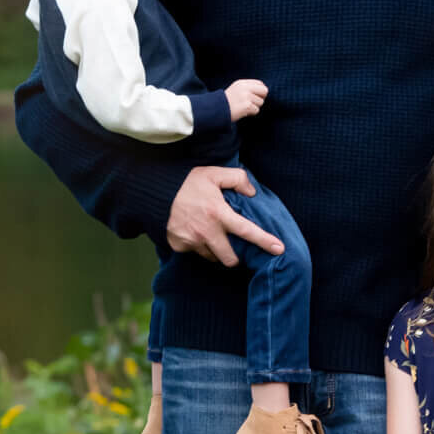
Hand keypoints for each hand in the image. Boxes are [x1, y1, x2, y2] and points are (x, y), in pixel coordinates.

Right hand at [165, 166, 284, 264]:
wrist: (153, 192)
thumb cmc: (186, 182)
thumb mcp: (214, 173)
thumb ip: (237, 178)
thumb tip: (252, 192)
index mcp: (219, 214)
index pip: (247, 231)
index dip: (265, 241)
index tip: (280, 250)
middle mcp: (207, 231)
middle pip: (230, 259)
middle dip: (235, 257)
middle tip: (235, 248)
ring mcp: (192, 241)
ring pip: (212, 257)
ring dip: (216, 251)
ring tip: (212, 235)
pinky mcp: (179, 246)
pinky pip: (194, 252)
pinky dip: (197, 246)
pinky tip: (194, 232)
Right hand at [226, 78, 267, 122]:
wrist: (216, 110)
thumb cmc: (227, 102)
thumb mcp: (236, 89)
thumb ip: (248, 88)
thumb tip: (264, 91)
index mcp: (242, 83)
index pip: (260, 83)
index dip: (260, 91)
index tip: (255, 97)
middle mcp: (245, 88)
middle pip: (264, 91)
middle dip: (261, 98)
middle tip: (252, 103)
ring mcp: (246, 96)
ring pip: (261, 102)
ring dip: (254, 107)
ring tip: (244, 107)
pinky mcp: (247, 106)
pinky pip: (256, 110)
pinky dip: (251, 113)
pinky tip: (243, 112)